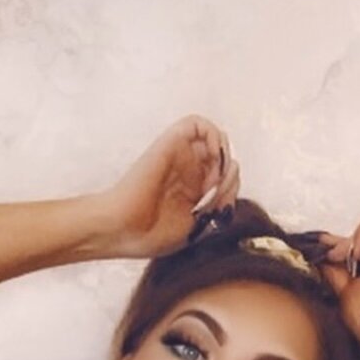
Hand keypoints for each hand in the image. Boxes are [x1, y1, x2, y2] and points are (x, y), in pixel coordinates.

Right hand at [99, 114, 240, 258]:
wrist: (125, 230)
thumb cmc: (153, 235)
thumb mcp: (199, 225)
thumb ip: (220, 200)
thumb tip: (235, 167)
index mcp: (191, 191)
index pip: (225, 177)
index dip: (230, 188)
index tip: (219, 207)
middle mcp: (186, 170)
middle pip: (222, 157)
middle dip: (228, 174)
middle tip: (215, 193)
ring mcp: (178, 156)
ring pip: (214, 137)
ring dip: (222, 156)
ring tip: (212, 179)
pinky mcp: (169, 143)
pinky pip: (198, 123)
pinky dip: (212, 136)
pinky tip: (211, 158)